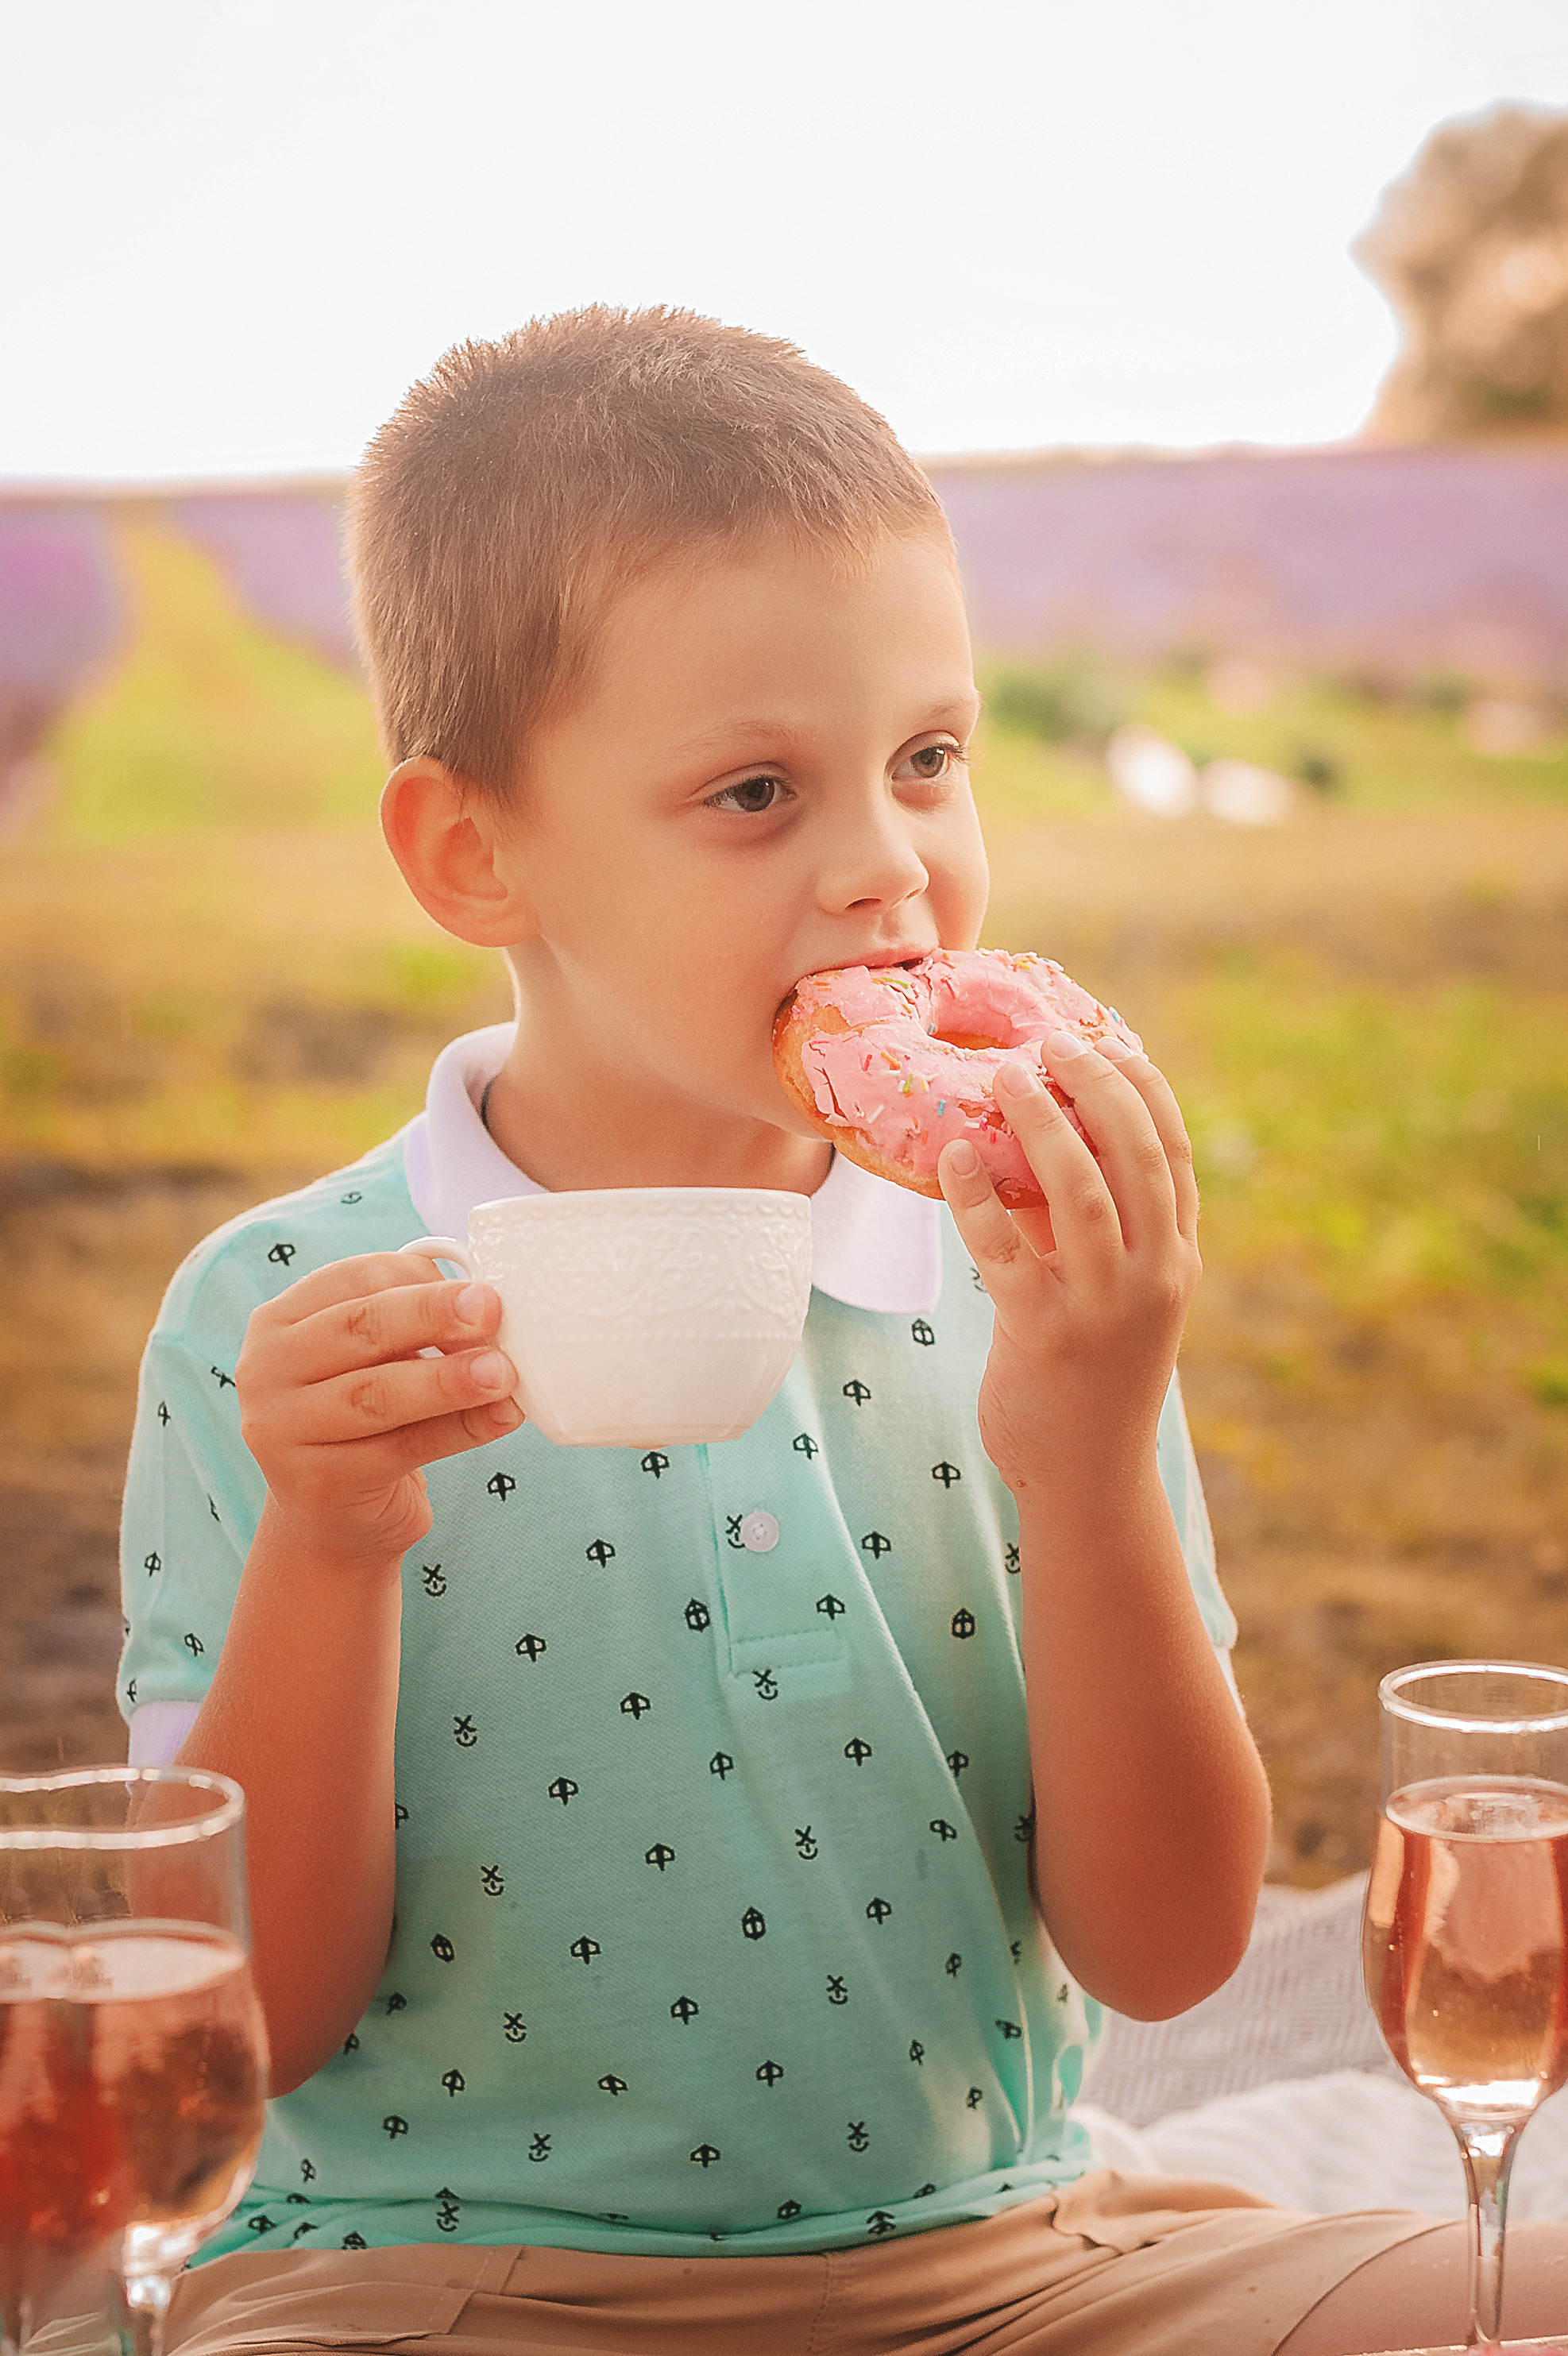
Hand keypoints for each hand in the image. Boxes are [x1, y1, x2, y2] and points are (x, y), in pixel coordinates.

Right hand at [236, 1254, 521, 1570]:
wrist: (332, 1517)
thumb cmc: (364, 1420)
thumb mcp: (377, 1361)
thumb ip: (414, 1330)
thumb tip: (490, 1309)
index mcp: (280, 1320)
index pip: (353, 1279)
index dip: (421, 1281)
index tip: (481, 1289)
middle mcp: (267, 1369)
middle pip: (361, 1328)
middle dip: (433, 1314)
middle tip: (492, 1310)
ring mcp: (283, 1429)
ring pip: (378, 1393)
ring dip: (449, 1378)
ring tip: (503, 1372)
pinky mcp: (319, 1482)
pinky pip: (403, 1447)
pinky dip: (461, 1429)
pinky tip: (502, 1416)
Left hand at [937, 1032, 1199, 1497]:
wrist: (1088, 1479)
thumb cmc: (1090, 1375)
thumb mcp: (1111, 1293)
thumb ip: (1085, 1224)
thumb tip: (1033, 1140)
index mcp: (1177, 1256)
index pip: (1174, 1151)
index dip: (1144, 1086)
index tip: (1109, 1037)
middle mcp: (1154, 1273)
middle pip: (1136, 1153)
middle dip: (1095, 1084)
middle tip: (1048, 1042)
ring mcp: (1104, 1304)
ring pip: (1080, 1188)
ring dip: (1041, 1122)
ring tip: (1004, 1076)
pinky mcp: (1044, 1334)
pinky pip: (1006, 1249)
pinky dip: (976, 1195)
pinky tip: (952, 1155)